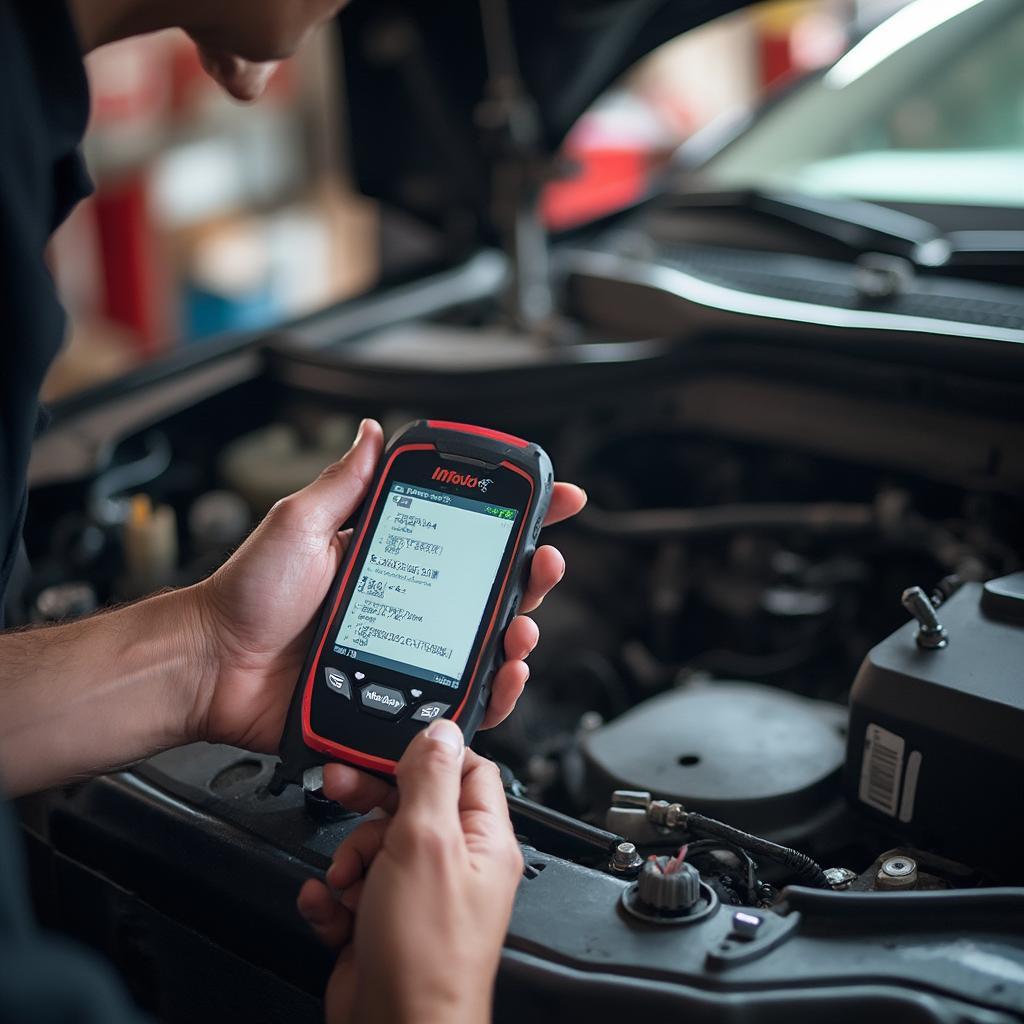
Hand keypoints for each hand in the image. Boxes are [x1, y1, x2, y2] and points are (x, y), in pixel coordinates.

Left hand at [190, 419, 586, 751]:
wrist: (213, 667)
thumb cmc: (246, 597)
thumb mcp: (298, 525)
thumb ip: (343, 484)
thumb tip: (373, 432)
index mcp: (389, 558)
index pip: (465, 531)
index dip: (514, 516)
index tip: (553, 498)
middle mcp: (407, 604)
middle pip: (489, 590)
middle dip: (532, 574)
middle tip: (545, 562)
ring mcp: (406, 652)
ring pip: (483, 645)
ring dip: (518, 632)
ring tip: (521, 625)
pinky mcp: (398, 696)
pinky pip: (456, 697)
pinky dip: (490, 691)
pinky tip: (499, 675)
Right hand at [297, 720, 520, 1023]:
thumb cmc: (426, 953)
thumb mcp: (427, 843)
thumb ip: (430, 779)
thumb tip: (441, 729)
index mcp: (482, 840)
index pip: (465, 769)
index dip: (427, 753)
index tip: (390, 749)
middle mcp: (454, 865)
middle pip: (409, 803)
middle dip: (370, 801)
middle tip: (343, 790)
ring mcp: (416, 895)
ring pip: (372, 844)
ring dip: (347, 857)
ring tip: (346, 882)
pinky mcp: (381, 922)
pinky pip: (350, 888)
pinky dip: (332, 897)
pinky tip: (331, 910)